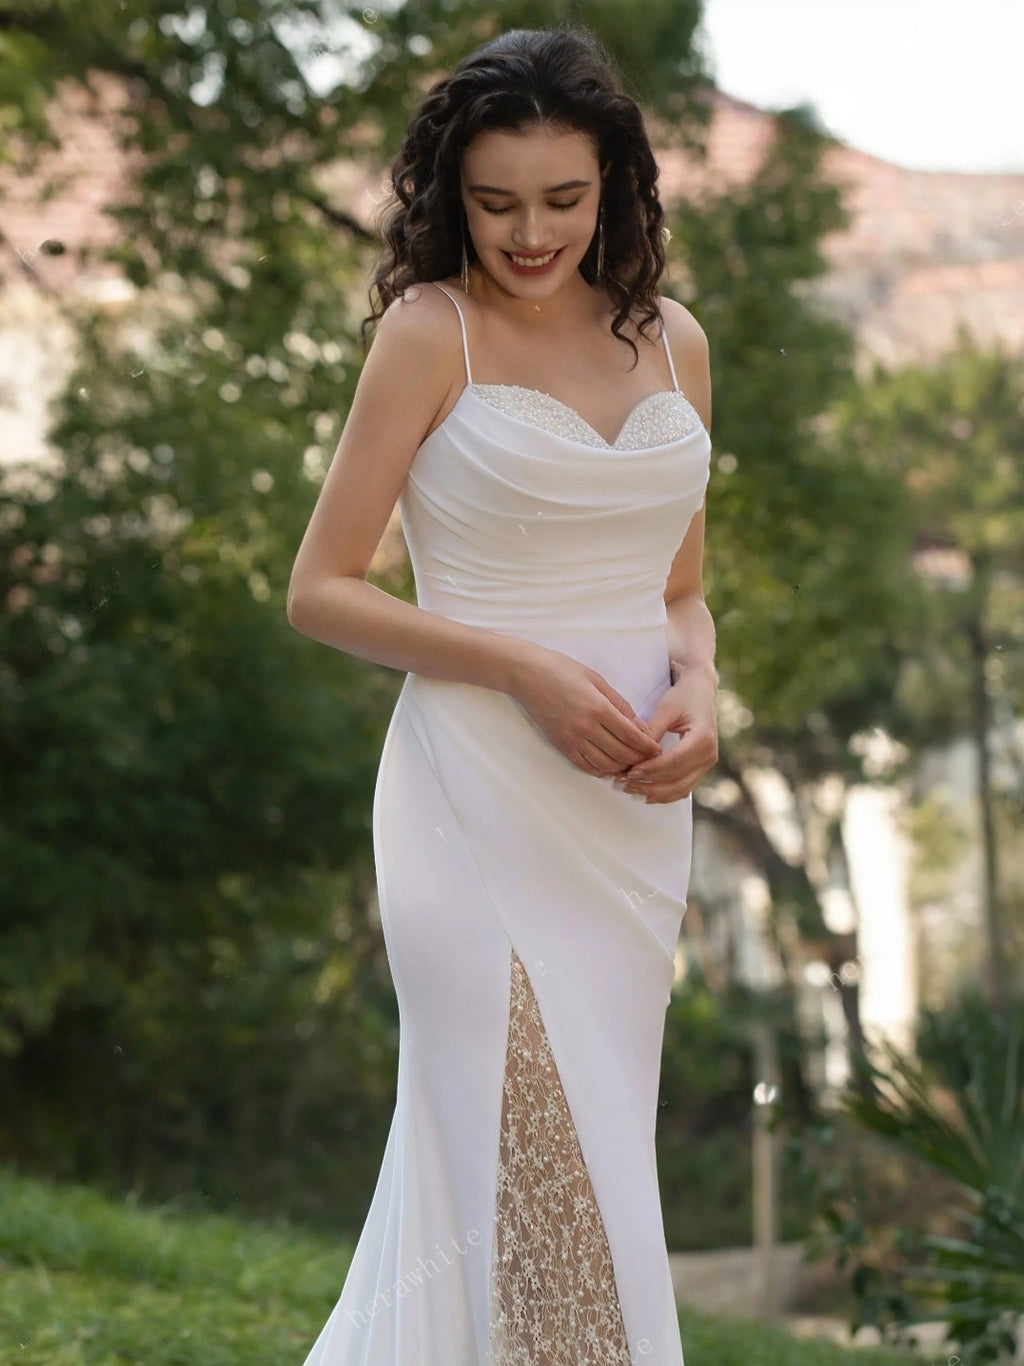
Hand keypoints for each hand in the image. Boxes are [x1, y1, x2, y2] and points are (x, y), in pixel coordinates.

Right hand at [508, 642, 661, 776]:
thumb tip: (640, 726)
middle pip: (621, 754)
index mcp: (598, 708)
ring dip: (621, 767)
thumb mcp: (597, 680)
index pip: (631, 736)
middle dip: (639, 759)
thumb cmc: (563, 670)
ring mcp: (571, 738)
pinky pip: (584, 765)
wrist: (527, 675)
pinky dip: (600, 770)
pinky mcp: (560, 744)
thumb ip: (620, 705)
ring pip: (604, 764)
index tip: (657, 749)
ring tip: (631, 763)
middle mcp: (586, 727)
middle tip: (648, 758)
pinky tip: (609, 767)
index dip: (648, 746)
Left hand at [615, 663, 717, 802]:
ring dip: (655, 793)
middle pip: (677, 780)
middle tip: (624, 782)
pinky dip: (665, 793)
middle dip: (649, 785)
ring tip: (631, 788)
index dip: (650, 770)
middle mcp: (709, 755)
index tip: (630, 772)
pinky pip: (683, 787)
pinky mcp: (701, 768)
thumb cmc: (684, 696)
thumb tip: (635, 753)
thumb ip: (652, 731)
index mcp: (703, 738)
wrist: (702, 691)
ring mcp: (707, 764)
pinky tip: (646, 793)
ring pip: (680, 789)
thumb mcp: (666, 708)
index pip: (674, 762)